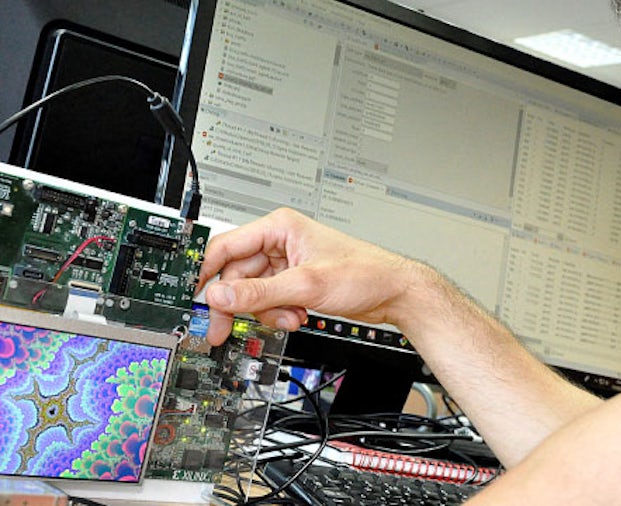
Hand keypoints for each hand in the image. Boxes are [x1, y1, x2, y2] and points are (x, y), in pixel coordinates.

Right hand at [196, 208, 421, 344]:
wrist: (393, 292)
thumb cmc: (365, 273)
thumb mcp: (306, 285)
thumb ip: (259, 293)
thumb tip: (220, 297)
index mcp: (279, 227)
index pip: (226, 246)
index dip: (205, 272)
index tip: (190, 296)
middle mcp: (279, 242)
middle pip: (236, 275)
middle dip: (241, 303)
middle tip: (223, 328)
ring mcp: (287, 264)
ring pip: (253, 293)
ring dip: (266, 311)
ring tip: (290, 316)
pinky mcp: (294, 282)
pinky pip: (269, 301)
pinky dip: (279, 313)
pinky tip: (299, 315)